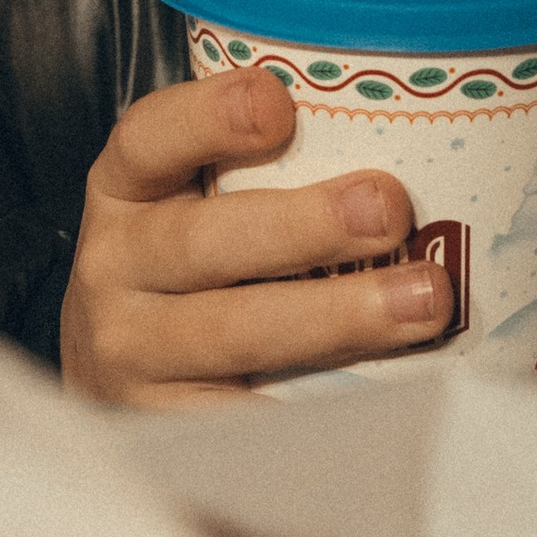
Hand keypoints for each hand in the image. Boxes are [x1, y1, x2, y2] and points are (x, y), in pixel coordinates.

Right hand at [60, 61, 455, 408]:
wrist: (122, 385)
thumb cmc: (193, 274)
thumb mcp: (201, 205)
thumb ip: (273, 170)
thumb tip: (414, 137)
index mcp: (127, 191)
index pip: (148, 139)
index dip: (207, 117)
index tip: (277, 106)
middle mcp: (116, 267)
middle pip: (201, 242)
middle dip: (303, 226)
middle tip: (390, 210)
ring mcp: (132, 354)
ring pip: (233, 333)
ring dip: (335, 316)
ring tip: (421, 302)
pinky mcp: (163, 430)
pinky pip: (245, 420)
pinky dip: (314, 412)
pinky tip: (382, 401)